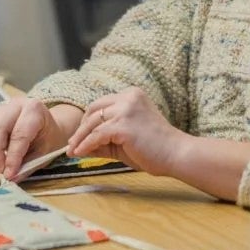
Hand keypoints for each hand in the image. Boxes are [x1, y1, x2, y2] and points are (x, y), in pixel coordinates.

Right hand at [0, 96, 79, 180]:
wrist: (48, 127)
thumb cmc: (48, 139)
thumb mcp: (45, 153)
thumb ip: (28, 166)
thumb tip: (12, 179)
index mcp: (34, 109)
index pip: (20, 134)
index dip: (13, 157)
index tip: (9, 175)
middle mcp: (16, 105)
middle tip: (0, 173)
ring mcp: (2, 109)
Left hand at [67, 87, 188, 176]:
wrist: (177, 154)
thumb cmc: (155, 149)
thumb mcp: (125, 138)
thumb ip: (105, 138)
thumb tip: (80, 146)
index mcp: (131, 94)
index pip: (101, 104)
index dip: (88, 120)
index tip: (79, 136)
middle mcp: (128, 97)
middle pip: (94, 109)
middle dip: (80, 128)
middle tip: (72, 144)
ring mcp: (126, 109)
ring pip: (93, 122)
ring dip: (80, 138)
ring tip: (72, 151)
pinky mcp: (124, 125)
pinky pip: (97, 135)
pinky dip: (86, 145)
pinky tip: (80, 153)